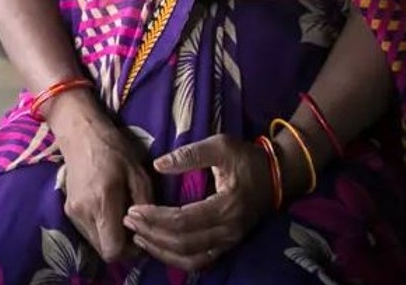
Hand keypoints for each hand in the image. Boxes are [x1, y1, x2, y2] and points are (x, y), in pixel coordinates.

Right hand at [49, 96, 153, 262]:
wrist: (80, 133)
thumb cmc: (114, 150)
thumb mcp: (139, 174)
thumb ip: (145, 206)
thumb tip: (148, 231)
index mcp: (102, 201)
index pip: (113, 250)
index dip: (131, 250)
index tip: (140, 233)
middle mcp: (83, 212)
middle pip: (105, 251)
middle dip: (122, 245)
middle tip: (134, 224)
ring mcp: (72, 212)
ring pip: (96, 244)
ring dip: (111, 237)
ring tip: (121, 213)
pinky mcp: (68, 210)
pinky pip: (89, 232)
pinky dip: (101, 228)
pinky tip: (108, 209)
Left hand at [124, 134, 273, 271]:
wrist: (276, 176)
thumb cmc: (247, 159)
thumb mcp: (221, 145)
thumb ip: (189, 154)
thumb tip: (158, 164)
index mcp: (226, 207)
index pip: (184, 220)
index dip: (156, 217)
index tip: (134, 208)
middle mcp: (228, 231)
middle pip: (183, 243)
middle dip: (152, 233)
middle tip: (128, 219)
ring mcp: (228, 241)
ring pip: (190, 258)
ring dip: (161, 250)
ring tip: (137, 235)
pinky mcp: (226, 245)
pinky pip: (198, 260)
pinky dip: (175, 258)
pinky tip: (157, 246)